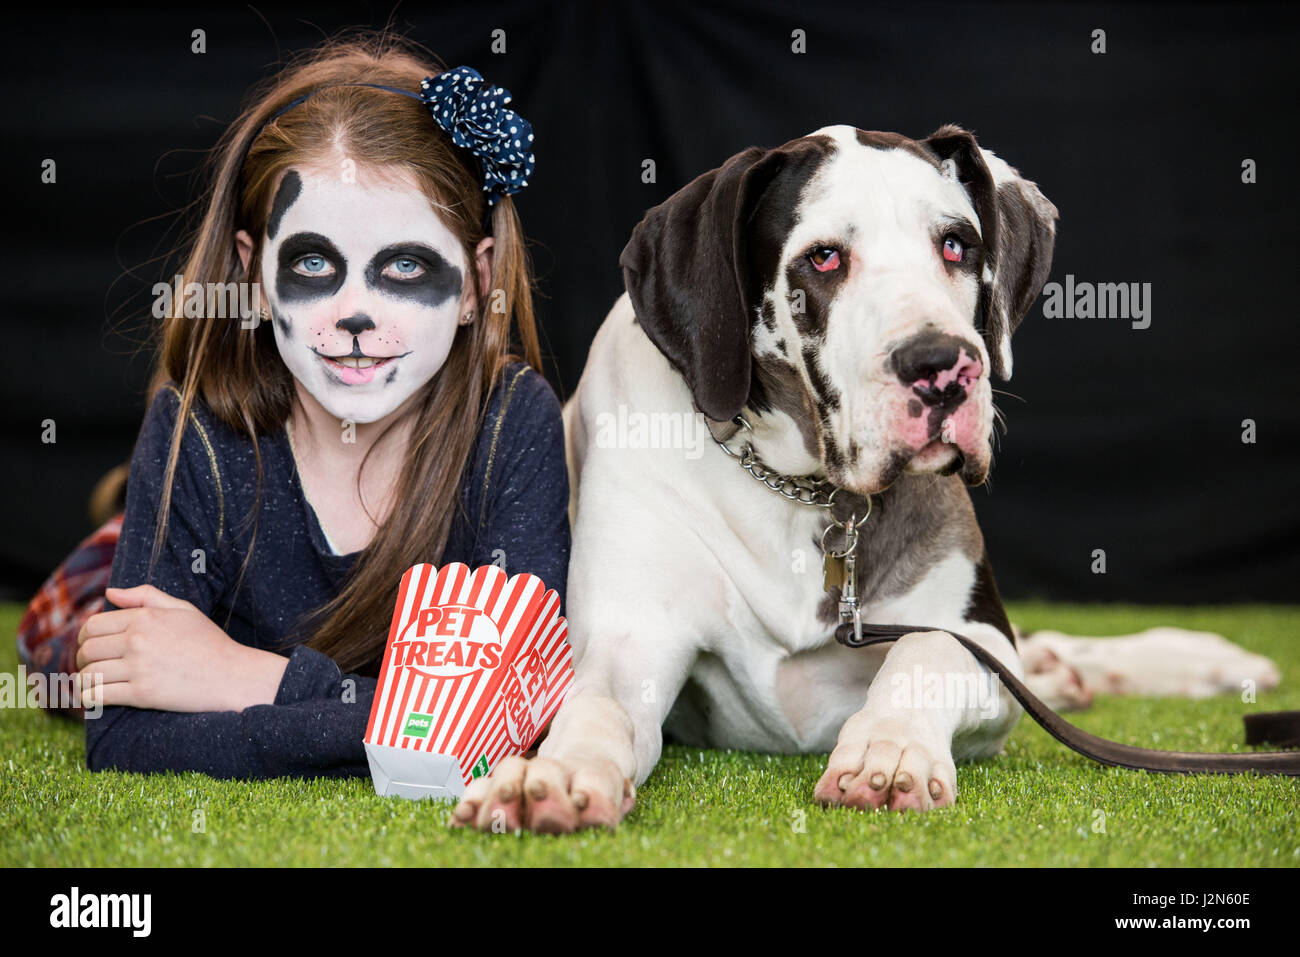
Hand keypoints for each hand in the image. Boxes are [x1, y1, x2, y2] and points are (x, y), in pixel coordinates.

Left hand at [76, 584, 288, 712]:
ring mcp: (139, 668)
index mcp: (145, 617)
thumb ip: (146, 596)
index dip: (84, 637)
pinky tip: (96, 697)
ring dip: (85, 680)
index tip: (89, 645)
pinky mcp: (142, 694)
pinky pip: (98, 696)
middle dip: (82, 659)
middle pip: (87, 650)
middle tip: (90, 665)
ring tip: (92, 682)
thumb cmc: (209, 642)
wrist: (232, 675)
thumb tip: (110, 593)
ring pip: (89, 674)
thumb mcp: (183, 609)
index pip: (93, 625)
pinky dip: (90, 698)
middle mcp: (138, 640)